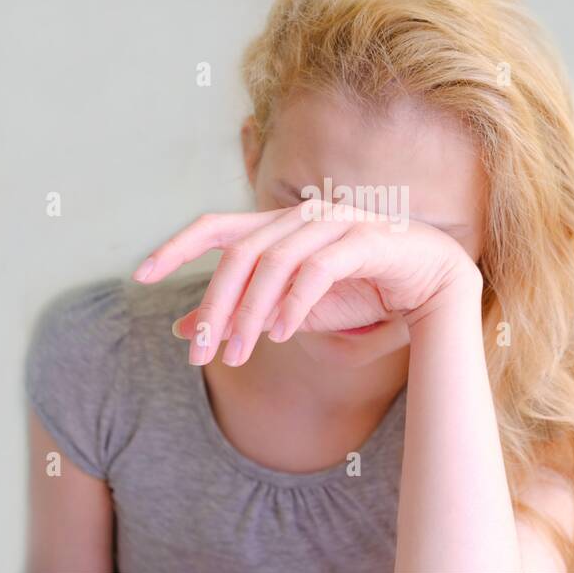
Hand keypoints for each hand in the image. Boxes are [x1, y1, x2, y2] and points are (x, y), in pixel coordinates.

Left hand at [133, 201, 479, 365]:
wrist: (432, 286)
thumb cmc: (359, 292)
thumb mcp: (287, 310)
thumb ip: (240, 312)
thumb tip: (183, 329)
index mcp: (278, 226)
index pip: (215, 226)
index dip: (175, 247)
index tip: (140, 275)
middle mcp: (300, 216)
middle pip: (239, 253)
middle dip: (215, 305)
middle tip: (200, 354)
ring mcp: (333, 222)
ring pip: (273, 262)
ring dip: (250, 314)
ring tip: (238, 356)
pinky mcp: (365, 239)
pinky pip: (317, 270)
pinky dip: (293, 304)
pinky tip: (279, 335)